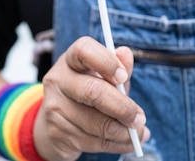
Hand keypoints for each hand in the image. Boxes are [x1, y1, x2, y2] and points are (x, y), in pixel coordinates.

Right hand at [33, 37, 148, 160]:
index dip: (106, 62)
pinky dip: (116, 145)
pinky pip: (93, 142)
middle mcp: (58, 80)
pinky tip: (126, 142)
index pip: (84, 50)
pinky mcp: (57, 134)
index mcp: (71, 60)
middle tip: (140, 118)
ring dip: (123, 132)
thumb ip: (118, 65)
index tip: (124, 76)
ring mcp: (55, 108)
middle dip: (122, 107)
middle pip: (92, 92)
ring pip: (95, 123)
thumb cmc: (88, 92)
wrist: (57, 122)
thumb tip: (126, 54)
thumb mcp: (104, 76)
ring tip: (139, 133)